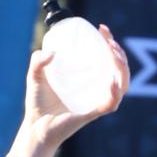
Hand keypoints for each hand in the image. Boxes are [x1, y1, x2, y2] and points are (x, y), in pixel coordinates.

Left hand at [23, 22, 128, 142]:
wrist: (34, 127)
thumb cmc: (38, 104)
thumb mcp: (35, 75)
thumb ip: (38, 60)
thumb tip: (51, 52)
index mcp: (89, 80)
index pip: (108, 59)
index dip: (110, 43)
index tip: (102, 29)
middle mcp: (96, 90)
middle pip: (120, 70)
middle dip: (119, 52)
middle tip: (108, 41)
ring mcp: (96, 102)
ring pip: (122, 85)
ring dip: (123, 68)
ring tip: (114, 54)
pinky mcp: (92, 114)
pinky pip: (111, 104)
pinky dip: (115, 93)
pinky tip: (112, 82)